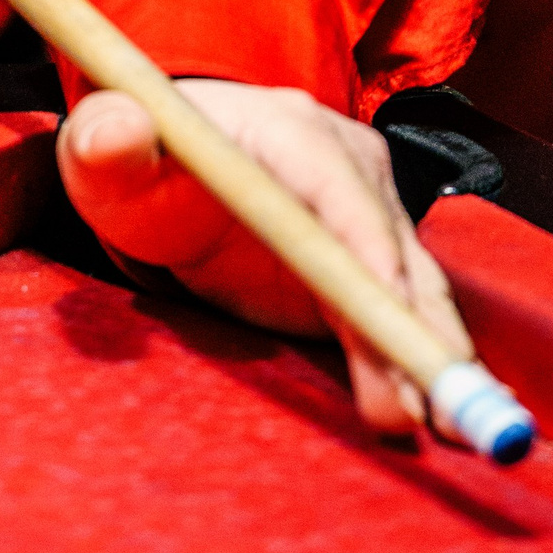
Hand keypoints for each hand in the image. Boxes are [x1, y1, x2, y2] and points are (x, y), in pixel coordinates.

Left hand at [57, 77, 469, 433]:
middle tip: (426, 404)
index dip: (366, 248)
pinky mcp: (371, 263)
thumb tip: (116, 129)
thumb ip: (106, 142)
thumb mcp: (109, 155)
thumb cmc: (145, 163)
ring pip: (410, 287)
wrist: (174, 168)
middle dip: (409, 325)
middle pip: (389, 247)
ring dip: (429, 354)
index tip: (385, 310)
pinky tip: (438, 409)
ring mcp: (369, 215)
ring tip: (446, 422)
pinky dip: (419, 359)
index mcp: (288, 130)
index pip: (337, 188)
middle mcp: (348, 166)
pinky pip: (401, 312)